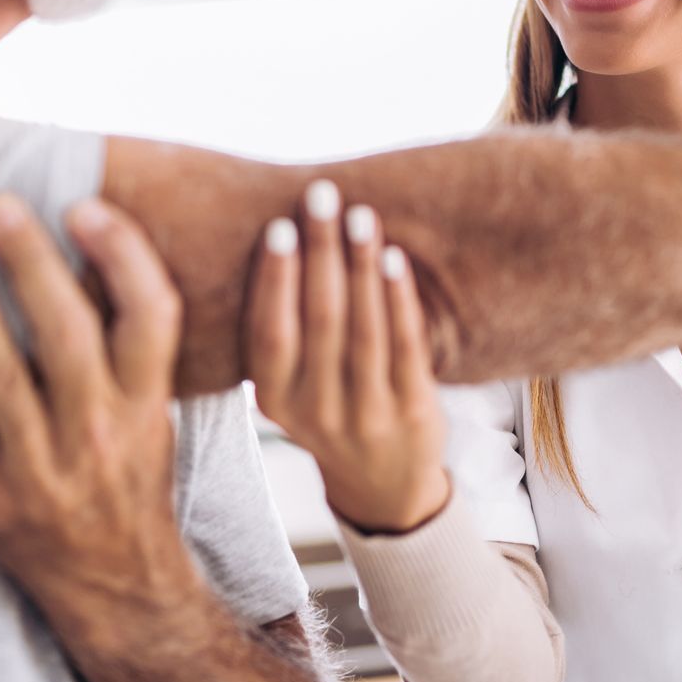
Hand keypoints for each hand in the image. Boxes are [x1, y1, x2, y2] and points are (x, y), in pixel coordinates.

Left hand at [0, 194, 196, 632]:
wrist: (117, 585)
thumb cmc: (133, 478)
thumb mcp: (154, 412)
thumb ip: (132, 347)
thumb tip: (95, 250)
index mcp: (149, 404)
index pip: (151, 316)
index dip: (123, 256)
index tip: (86, 206)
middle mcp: (101, 431)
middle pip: (68, 334)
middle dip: (32, 264)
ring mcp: (43, 465)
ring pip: (3, 374)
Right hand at [246, 181, 450, 534]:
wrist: (383, 487)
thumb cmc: (330, 411)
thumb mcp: (291, 388)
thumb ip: (282, 334)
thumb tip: (276, 239)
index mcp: (275, 399)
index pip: (269, 334)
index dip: (274, 279)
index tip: (278, 226)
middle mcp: (316, 410)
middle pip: (318, 321)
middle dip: (320, 251)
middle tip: (321, 194)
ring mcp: (367, 414)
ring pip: (363, 331)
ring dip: (360, 265)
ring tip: (360, 215)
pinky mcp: (412, 412)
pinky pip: (406, 347)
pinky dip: (399, 300)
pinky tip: (394, 259)